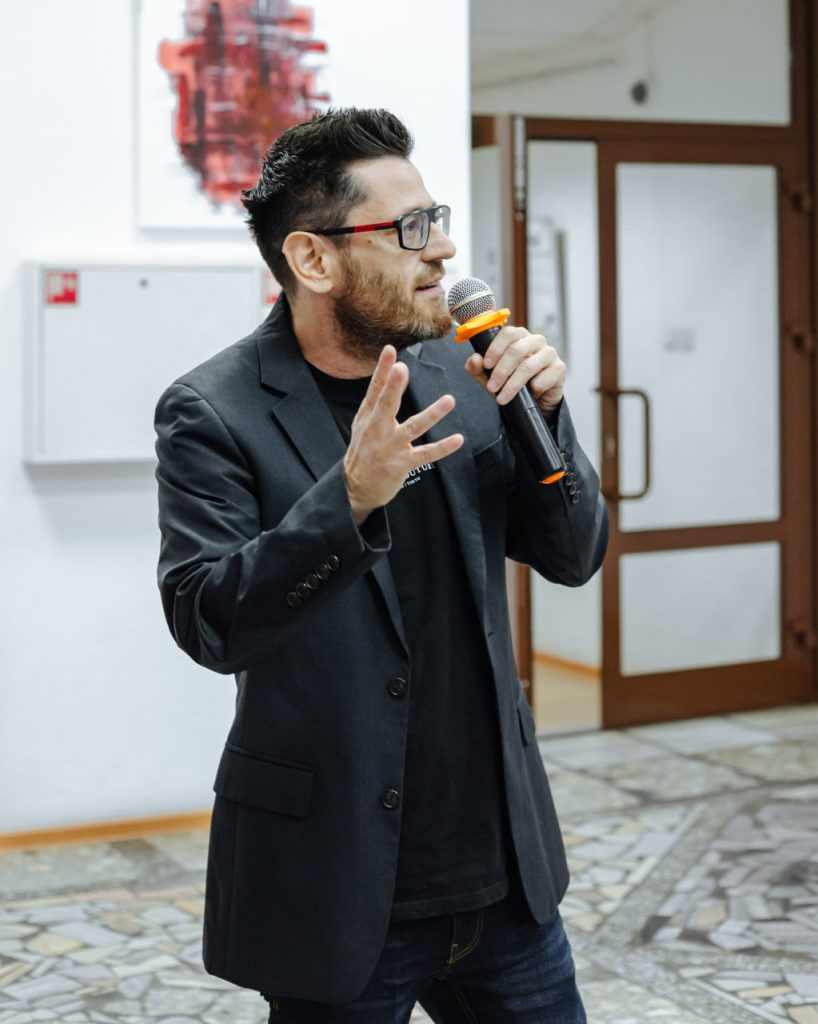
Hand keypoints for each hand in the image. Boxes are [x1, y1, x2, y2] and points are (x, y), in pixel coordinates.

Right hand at [344, 346, 463, 523]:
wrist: (356, 488)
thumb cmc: (363, 451)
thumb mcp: (364, 424)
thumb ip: (378, 400)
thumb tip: (393, 371)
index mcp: (367, 417)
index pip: (375, 390)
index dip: (382, 370)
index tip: (390, 350)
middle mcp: (377, 430)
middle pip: (386, 405)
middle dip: (393, 386)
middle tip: (403, 368)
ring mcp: (389, 448)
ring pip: (413, 428)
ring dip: (432, 414)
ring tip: (449, 401)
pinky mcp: (402, 465)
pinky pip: (426, 454)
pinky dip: (442, 448)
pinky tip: (458, 439)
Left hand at [463, 325, 565, 419]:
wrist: (536, 399)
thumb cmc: (512, 381)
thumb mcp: (490, 376)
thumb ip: (478, 368)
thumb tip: (474, 359)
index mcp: (519, 336)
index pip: (507, 333)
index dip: (495, 348)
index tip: (486, 365)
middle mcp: (536, 341)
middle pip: (516, 349)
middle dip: (501, 371)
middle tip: (491, 388)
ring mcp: (549, 353)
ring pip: (529, 366)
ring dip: (513, 384)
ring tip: (502, 398)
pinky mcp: (560, 368)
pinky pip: (545, 378)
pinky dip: (534, 388)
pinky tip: (530, 394)